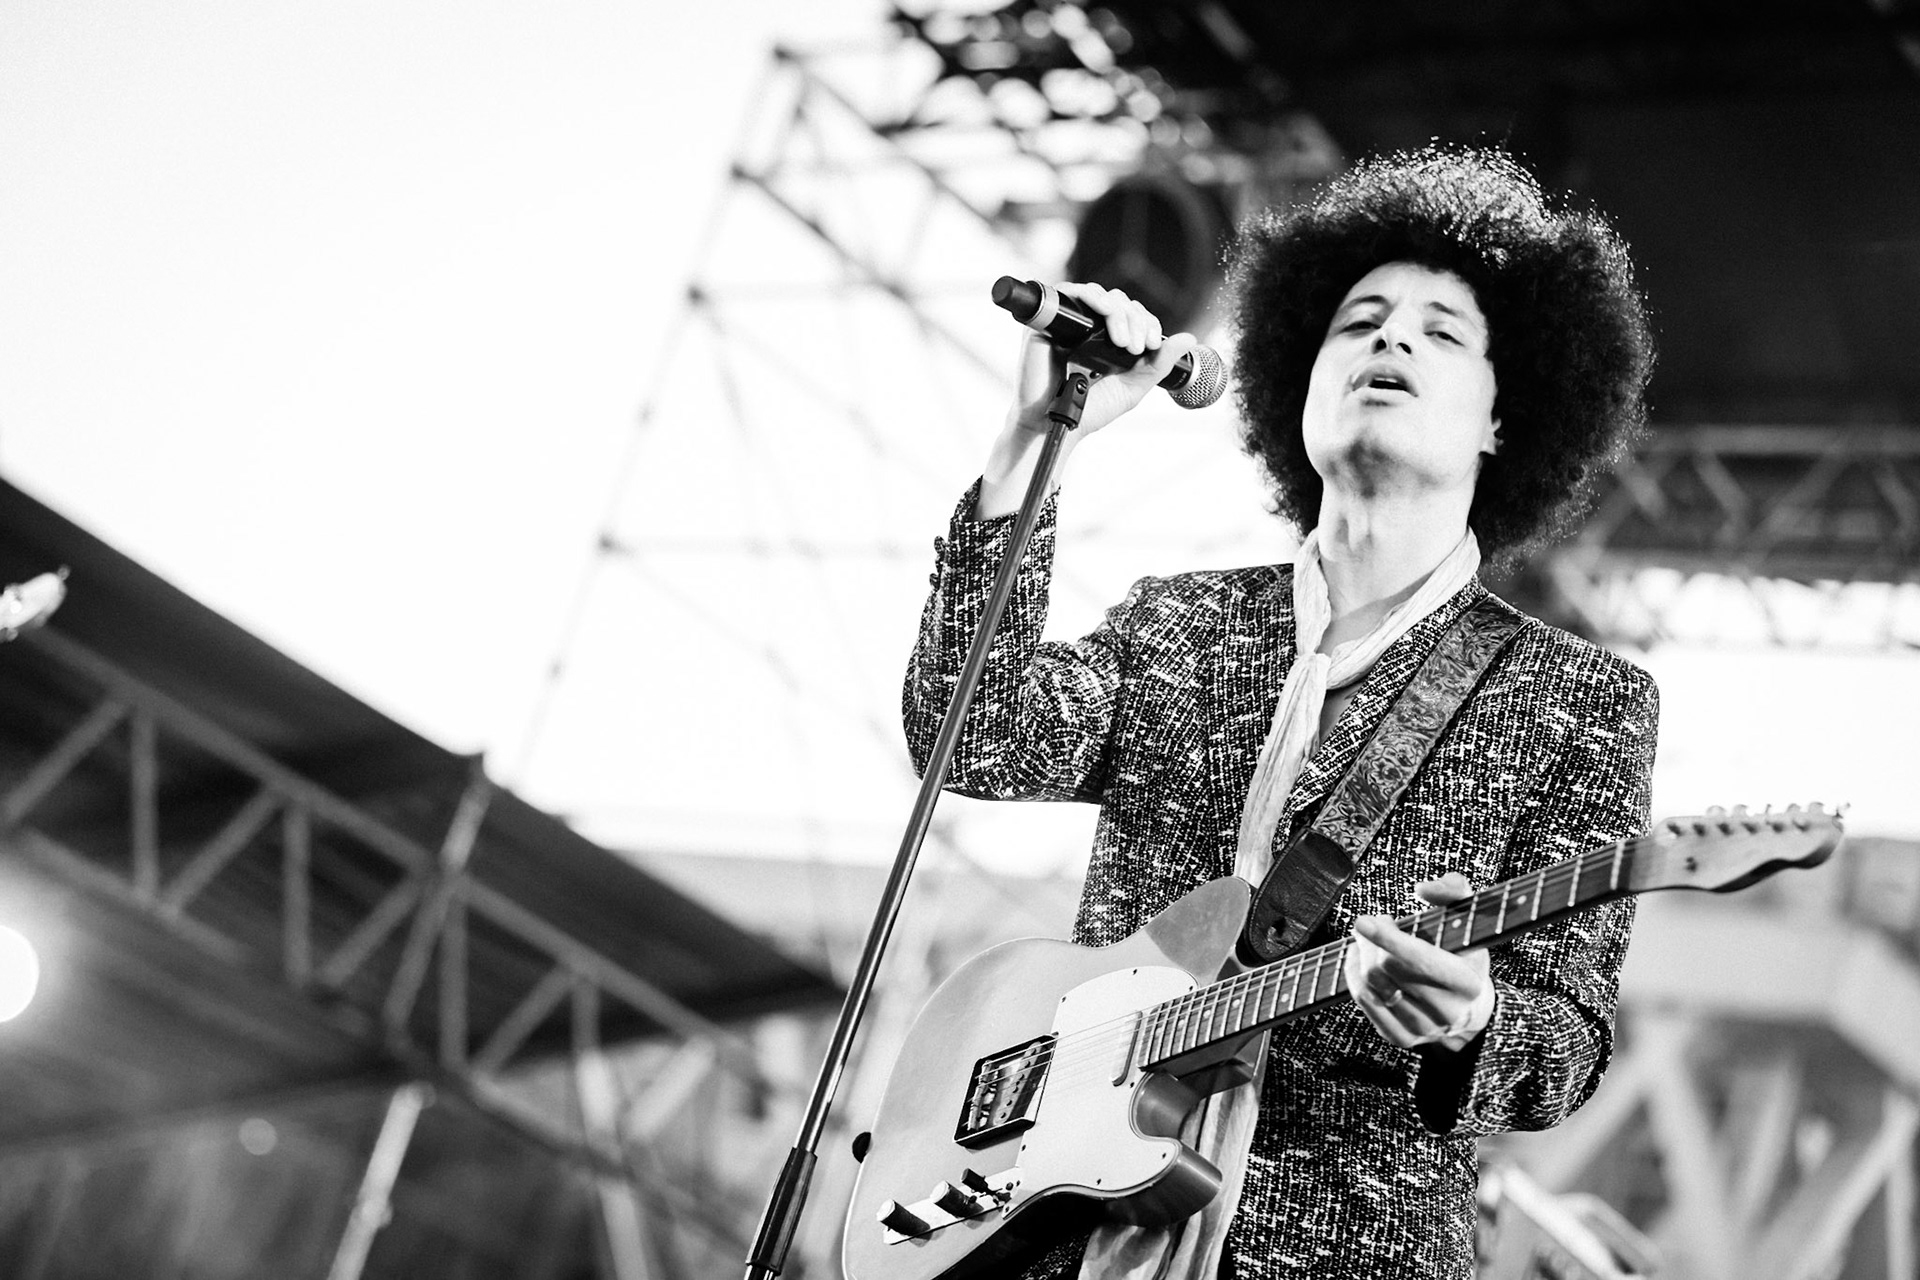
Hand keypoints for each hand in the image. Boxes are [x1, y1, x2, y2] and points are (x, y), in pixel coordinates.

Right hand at [1004, 282, 1196, 438]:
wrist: (1054, 425)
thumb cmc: (1088, 410)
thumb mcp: (1133, 386)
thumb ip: (1159, 363)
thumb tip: (1189, 338)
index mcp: (1107, 340)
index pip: (1133, 314)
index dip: (1147, 323)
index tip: (1150, 346)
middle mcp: (1088, 328)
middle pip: (1119, 302)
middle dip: (1136, 320)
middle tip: (1135, 349)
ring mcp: (1069, 322)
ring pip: (1100, 295)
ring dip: (1119, 313)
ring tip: (1123, 342)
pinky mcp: (1048, 320)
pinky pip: (1070, 292)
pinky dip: (1093, 297)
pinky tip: (1106, 315)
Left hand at [1344, 872, 1494, 1052]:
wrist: (1470, 1007)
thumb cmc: (1463, 953)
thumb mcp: (1468, 919)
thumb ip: (1453, 891)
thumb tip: (1424, 888)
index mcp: (1468, 983)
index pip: (1420, 961)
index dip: (1389, 939)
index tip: (1364, 921)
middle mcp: (1448, 1012)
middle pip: (1387, 969)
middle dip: (1372, 940)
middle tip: (1375, 924)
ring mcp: (1424, 1029)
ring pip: (1372, 985)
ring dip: (1360, 955)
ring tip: (1368, 940)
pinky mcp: (1402, 1038)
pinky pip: (1364, 1002)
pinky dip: (1354, 976)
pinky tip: (1359, 960)